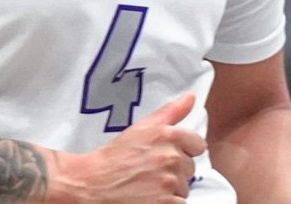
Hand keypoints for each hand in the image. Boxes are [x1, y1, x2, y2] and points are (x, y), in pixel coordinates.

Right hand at [55, 93, 206, 203]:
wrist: (93, 183)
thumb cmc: (115, 156)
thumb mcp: (141, 128)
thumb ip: (170, 112)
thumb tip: (191, 97)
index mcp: (167, 135)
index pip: (198, 145)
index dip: (183, 150)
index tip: (165, 155)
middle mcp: (171, 157)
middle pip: (190, 168)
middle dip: (174, 171)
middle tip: (151, 170)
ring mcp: (168, 182)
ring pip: (184, 188)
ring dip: (171, 189)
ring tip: (148, 185)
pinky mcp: (165, 203)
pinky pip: (179, 203)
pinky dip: (167, 202)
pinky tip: (150, 197)